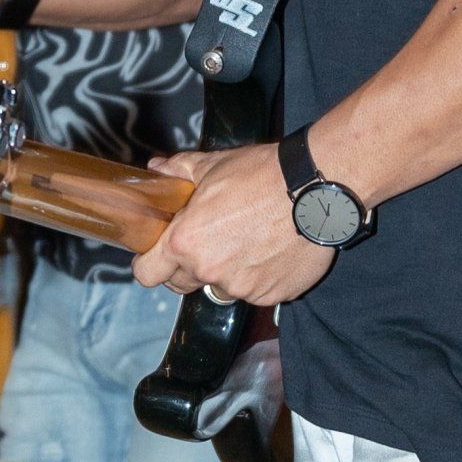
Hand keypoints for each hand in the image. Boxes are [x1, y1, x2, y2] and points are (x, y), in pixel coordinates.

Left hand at [132, 143, 334, 305]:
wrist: (314, 188)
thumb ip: (178, 171)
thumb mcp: (212, 165)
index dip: (149, 264)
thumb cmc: (262, 175)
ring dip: (228, 272)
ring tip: (249, 241)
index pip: (147, 274)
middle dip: (189, 267)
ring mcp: (242, 288)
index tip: (158, 256)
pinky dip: (260, 277)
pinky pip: (256, 292)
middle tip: (208, 242)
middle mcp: (209, 271)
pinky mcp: (271, 295)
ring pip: (222, 287)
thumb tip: (157, 168)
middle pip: (183, 284)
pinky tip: (272, 250)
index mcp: (185, 242)